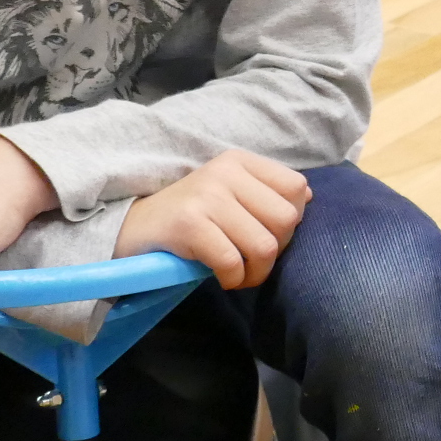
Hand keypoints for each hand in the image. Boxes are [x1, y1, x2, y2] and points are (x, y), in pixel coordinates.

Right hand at [114, 150, 310, 288]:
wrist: (134, 227)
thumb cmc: (191, 215)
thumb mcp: (229, 193)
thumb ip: (267, 193)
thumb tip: (307, 199)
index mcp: (239, 161)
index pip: (296, 187)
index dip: (291, 219)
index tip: (267, 232)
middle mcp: (225, 172)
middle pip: (285, 220)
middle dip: (276, 249)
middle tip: (253, 259)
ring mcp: (207, 197)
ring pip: (264, 245)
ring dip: (256, 272)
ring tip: (241, 274)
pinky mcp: (189, 225)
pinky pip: (233, 262)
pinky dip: (234, 280)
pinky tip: (223, 278)